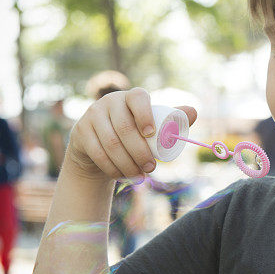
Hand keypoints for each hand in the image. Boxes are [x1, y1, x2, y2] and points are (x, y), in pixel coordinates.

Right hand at [65, 87, 196, 180]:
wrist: (98, 144)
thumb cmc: (132, 132)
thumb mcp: (151, 124)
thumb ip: (172, 118)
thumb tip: (194, 111)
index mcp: (130, 97)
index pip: (138, 99)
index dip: (144, 115)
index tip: (151, 134)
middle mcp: (109, 102)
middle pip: (124, 127)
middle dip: (139, 151)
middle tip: (151, 167)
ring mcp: (92, 116)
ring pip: (110, 143)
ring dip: (127, 164)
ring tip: (140, 176)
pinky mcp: (80, 132)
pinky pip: (97, 153)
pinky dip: (112, 168)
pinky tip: (122, 176)